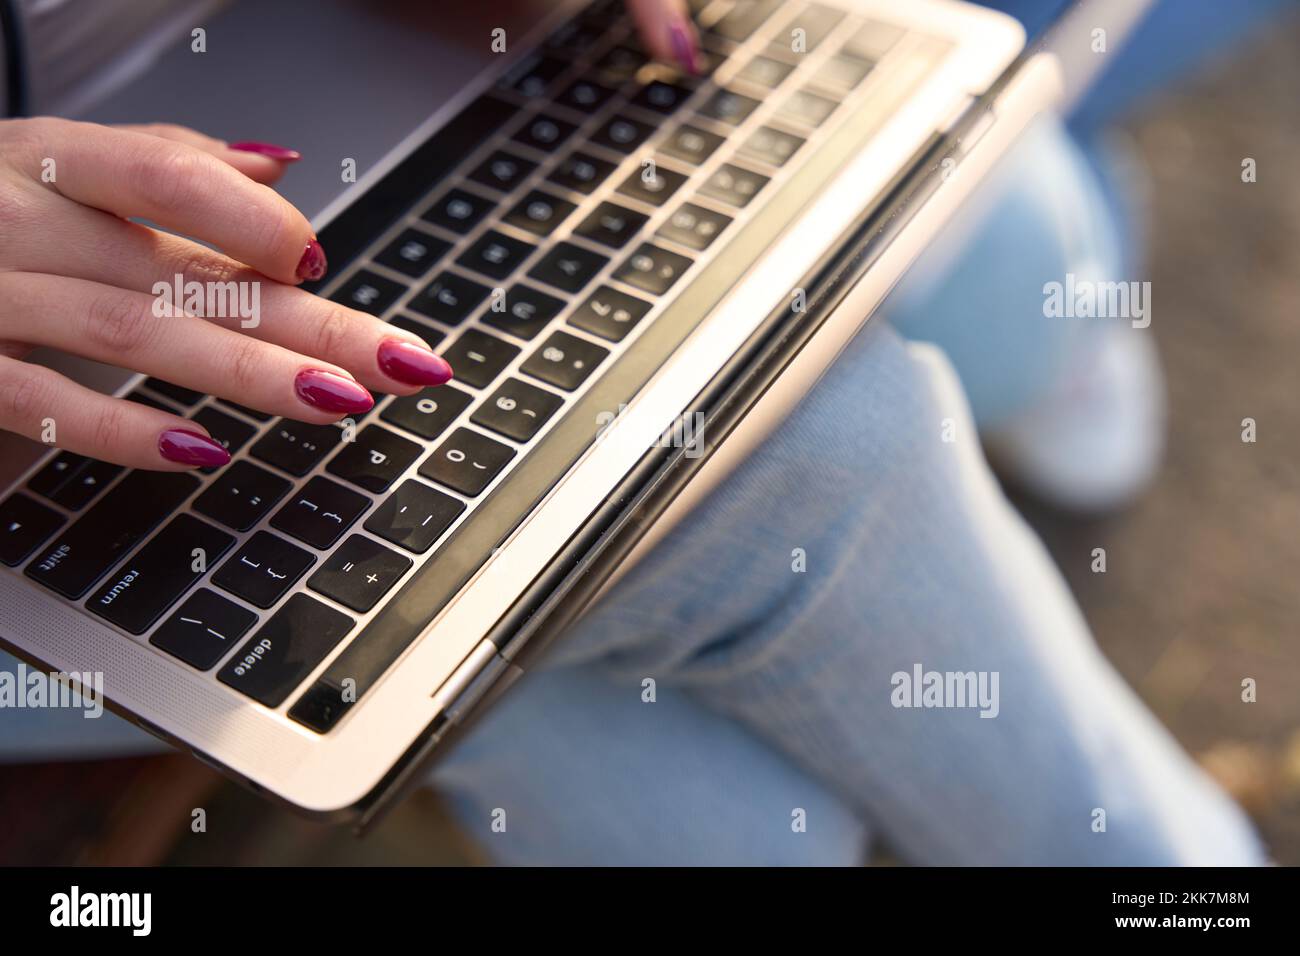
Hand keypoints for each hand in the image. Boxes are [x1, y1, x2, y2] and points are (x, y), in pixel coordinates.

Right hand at [0, 1, 700, 473]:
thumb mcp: (57, 169)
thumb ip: (163, 168)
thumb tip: (278, 165)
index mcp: (57, 163)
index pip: (167, 176)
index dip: (248, 216)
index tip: (319, 258)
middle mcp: (23, 219)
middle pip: (185, 269)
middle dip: (308, 322)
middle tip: (402, 364)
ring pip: (132, 331)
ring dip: (246, 373)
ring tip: (340, 404)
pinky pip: (40, 403)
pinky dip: (121, 431)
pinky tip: (201, 454)